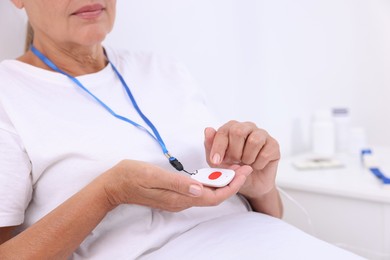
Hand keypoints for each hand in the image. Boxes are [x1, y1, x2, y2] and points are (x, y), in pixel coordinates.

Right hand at [102, 160, 251, 211]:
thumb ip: (177, 183)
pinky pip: (198, 190)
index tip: (243, 173)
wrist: (114, 185)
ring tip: (233, 168)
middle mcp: (181, 201)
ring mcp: (177, 199)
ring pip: (206, 194)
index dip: (230, 186)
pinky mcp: (174, 194)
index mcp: (179, 198)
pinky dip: (209, 182)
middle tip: (244, 167)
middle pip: (213, 196)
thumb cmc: (131, 177)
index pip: (213, 197)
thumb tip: (201, 189)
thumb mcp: (153, 176)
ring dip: (221, 182)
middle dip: (231, 183)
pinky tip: (213, 172)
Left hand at [204, 120, 280, 198]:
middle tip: (234, 162)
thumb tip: (208, 130)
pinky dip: (258, 164)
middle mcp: (247, 127)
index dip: (218, 147)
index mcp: (232, 128)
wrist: (249, 184)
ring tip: (245, 163)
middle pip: (239, 131)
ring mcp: (262, 135)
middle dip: (234, 152)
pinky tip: (256, 166)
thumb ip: (210, 146)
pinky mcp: (274, 145)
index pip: (224, 130)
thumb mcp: (217, 161)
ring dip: (247, 158)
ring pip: (254, 141)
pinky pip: (265, 153)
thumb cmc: (233, 169)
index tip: (216, 161)